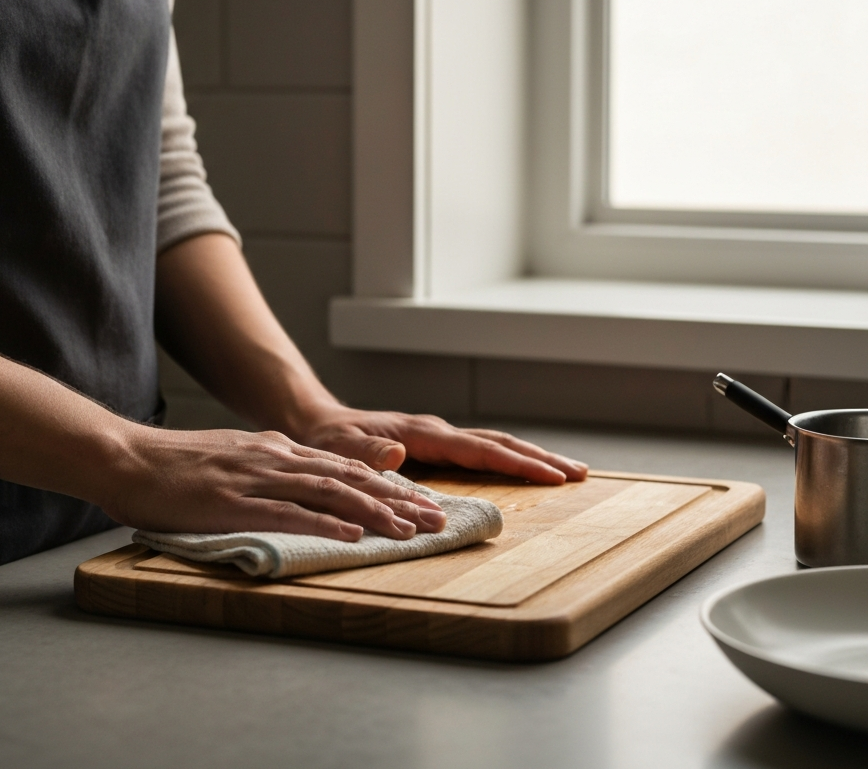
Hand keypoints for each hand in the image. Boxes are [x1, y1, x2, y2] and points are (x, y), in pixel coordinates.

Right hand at [100, 426, 446, 539]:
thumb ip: (267, 472)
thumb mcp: (232, 461)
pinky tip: (353, 537)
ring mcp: (257, 477)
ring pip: (330, 494)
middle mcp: (276, 457)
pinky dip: (327, 525)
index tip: (420, 503)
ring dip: (375, 513)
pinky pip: (289, 513)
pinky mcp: (235, 501)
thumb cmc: (174, 467)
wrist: (127, 456)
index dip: (388, 486)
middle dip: (399, 499)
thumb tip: (297, 489)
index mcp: (277, 449)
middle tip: (436, 519)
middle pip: (351, 478)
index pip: (346, 468)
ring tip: (409, 530)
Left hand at [288, 407, 587, 484]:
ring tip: (567, 471)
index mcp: (421, 433)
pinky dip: (510, 459)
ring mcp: (438, 436)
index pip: (479, 449)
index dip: (517, 463)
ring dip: (531, 457)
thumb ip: (367, 456)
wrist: (318, 423)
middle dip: (539, 458)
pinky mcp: (436, 445)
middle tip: (578, 473)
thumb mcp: (340, 449)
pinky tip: (526, 471)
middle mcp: (436, 431)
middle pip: (498, 442)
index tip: (552, 476)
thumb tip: (399, 457)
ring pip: (494, 444)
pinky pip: (481, 452)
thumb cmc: (328, 439)